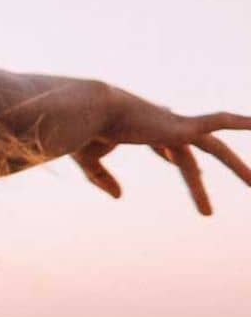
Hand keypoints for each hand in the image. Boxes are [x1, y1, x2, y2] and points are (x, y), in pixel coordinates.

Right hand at [67, 81, 250, 216]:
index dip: (174, 159)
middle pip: (193, 156)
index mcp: (142, 130)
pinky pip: (219, 122)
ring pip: (215, 149)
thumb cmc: (82, 132)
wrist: (86, 112)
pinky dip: (240, 121)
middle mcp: (163, 126)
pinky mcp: (182, 127)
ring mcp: (175, 126)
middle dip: (207, 177)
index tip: (192, 174)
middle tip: (218, 204)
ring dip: (236, 167)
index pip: (167, 148)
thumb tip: (119, 196)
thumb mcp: (88, 160)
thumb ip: (101, 177)